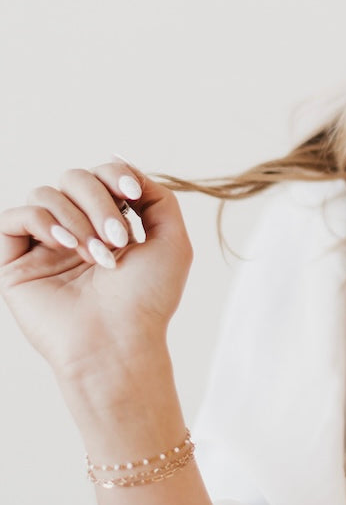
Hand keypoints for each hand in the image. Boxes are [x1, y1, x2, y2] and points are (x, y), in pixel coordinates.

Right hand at [0, 160, 192, 393]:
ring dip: (77, 217)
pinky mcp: (15, 263)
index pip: (102, 175)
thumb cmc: (149, 298)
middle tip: (118, 239)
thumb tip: (122, 163)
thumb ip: (158, 196)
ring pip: (46, 193)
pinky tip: (66, 245)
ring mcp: (43, 246)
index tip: (133, 194)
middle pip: (74, 177)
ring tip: (97, 255)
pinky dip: (43, 221)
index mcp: (109, 224)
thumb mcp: (171, 239)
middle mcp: (75, 230)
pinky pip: (15, 217)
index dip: (116, 174)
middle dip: (100, 201)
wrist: (119, 341)